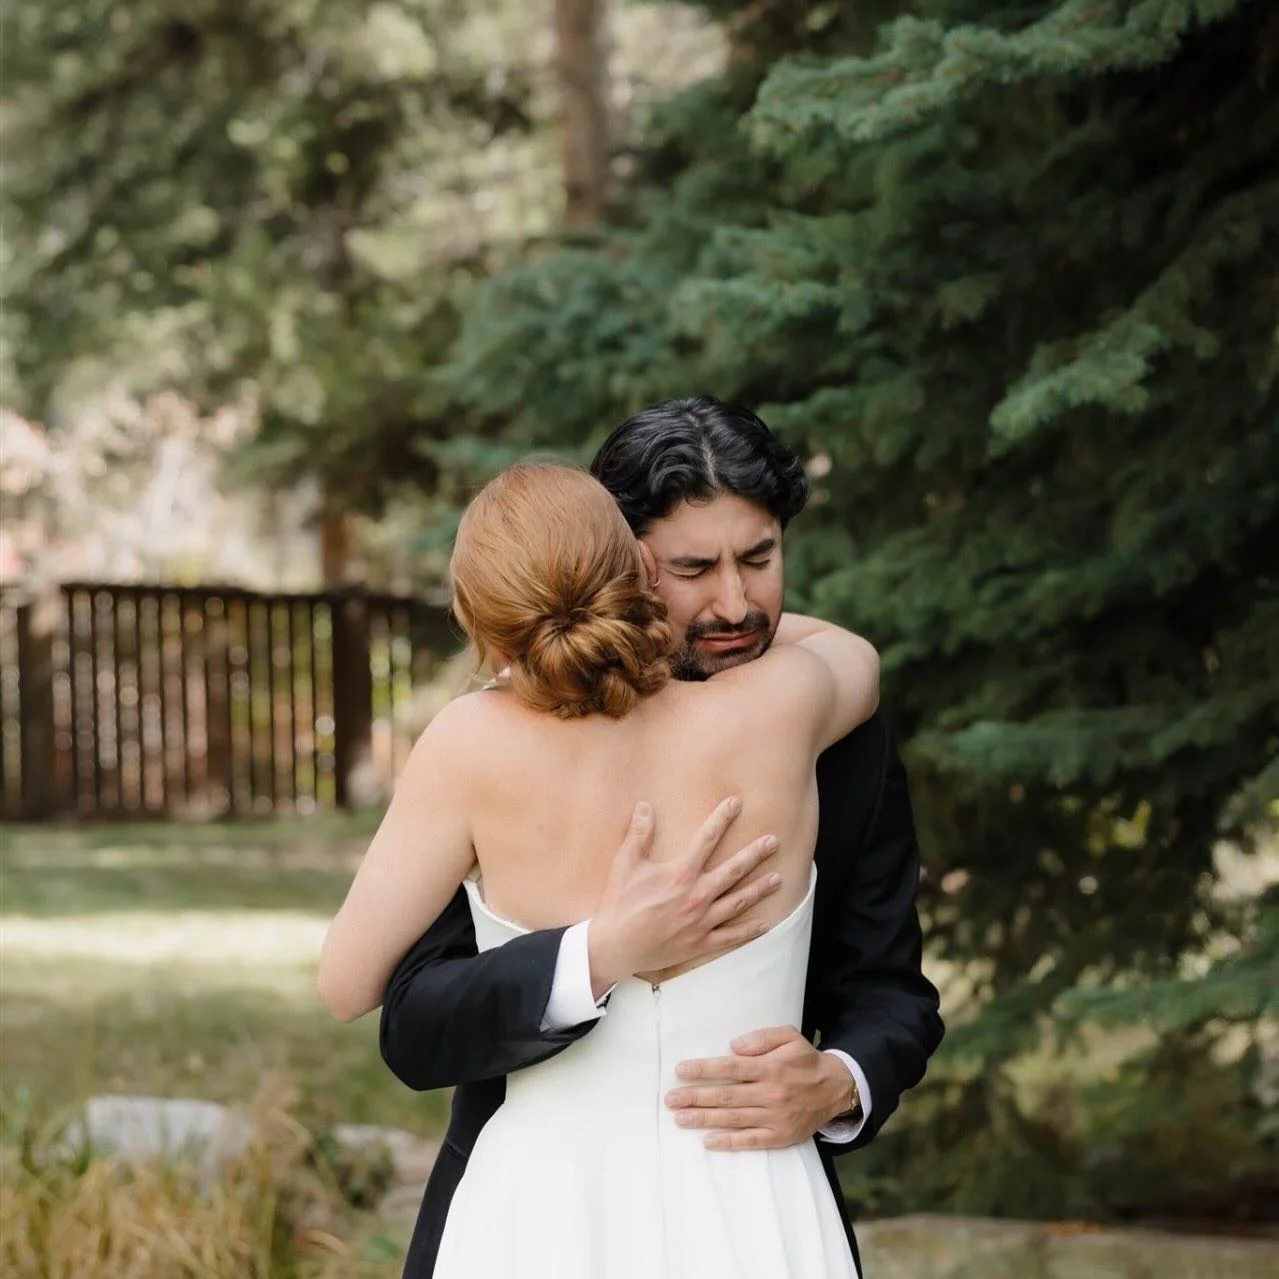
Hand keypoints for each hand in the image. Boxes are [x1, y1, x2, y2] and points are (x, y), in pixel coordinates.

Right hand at [587, 798, 781, 996]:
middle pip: (734, 869)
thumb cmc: (619, 903)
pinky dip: (750, 930)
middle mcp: (697, 895)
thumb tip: (645, 806)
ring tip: (777, 879)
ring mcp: (702, 921)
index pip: (707, 838)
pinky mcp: (700, 943)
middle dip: (755, 853)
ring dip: (760, 889)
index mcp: (681, 873)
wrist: (615, 947)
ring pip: (739, 901)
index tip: (736, 802)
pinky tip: (765, 924)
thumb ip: (638, 834)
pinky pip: (731, 936)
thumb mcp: (625, 864)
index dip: (722, 818)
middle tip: (773, 842)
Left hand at [664, 1026, 856, 1150]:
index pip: (730, 1069)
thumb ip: (761, 1038)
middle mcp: (771, 1094)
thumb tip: (733, 1046)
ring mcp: (775, 1118)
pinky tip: (707, 1140)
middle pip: (726, 1096)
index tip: (680, 1070)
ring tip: (679, 1119)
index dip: (704, 1070)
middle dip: (695, 1097)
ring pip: (733, 1119)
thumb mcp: (789, 1036)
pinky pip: (750, 1141)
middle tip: (670, 1099)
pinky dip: (728, 1142)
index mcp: (770, 1067)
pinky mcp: (780, 1137)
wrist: (835, 1089)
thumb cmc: (804, 1060)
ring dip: (703, 1119)